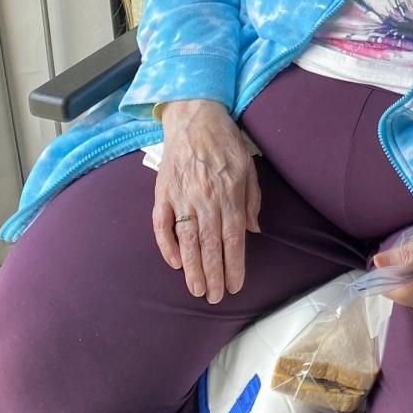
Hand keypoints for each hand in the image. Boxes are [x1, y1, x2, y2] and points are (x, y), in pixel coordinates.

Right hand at [153, 99, 260, 302]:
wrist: (194, 115)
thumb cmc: (225, 140)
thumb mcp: (248, 165)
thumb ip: (251, 199)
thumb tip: (252, 231)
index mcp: (229, 192)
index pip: (232, 238)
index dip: (234, 264)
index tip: (235, 285)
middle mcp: (204, 198)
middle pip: (209, 244)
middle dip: (213, 274)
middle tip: (215, 298)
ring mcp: (180, 196)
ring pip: (185, 240)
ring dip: (191, 268)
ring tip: (197, 290)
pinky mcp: (162, 192)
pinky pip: (160, 224)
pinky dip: (165, 244)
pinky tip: (174, 262)